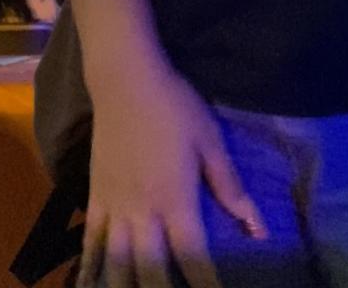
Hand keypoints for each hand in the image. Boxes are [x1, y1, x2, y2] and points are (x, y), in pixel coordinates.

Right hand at [79, 64, 267, 287]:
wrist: (126, 80)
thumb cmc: (175, 105)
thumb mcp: (210, 140)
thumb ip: (231, 187)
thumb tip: (258, 229)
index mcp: (176, 198)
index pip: (194, 256)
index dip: (205, 284)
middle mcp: (143, 210)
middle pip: (152, 269)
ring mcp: (114, 205)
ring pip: (116, 262)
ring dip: (125, 286)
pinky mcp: (95, 196)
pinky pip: (90, 240)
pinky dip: (89, 267)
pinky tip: (89, 284)